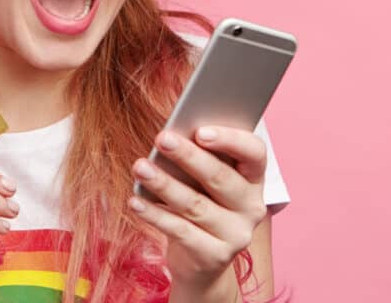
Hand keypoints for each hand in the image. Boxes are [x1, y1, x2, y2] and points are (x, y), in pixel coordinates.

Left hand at [129, 126, 267, 298]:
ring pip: (196, 205)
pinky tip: (135, 201)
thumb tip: (171, 134)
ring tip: (140, 168)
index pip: (254, 153)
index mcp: (254, 178)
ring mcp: (236, 234)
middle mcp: (252, 206)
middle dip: (188, 156)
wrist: (201, 260)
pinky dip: (155, 215)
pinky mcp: (214, 256)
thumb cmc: (200, 202)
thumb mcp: (203, 179)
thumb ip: (198, 156)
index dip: (230, 140)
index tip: (200, 131)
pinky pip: (180, 231)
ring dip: (164, 183)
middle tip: (161, 138)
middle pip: (221, 177)